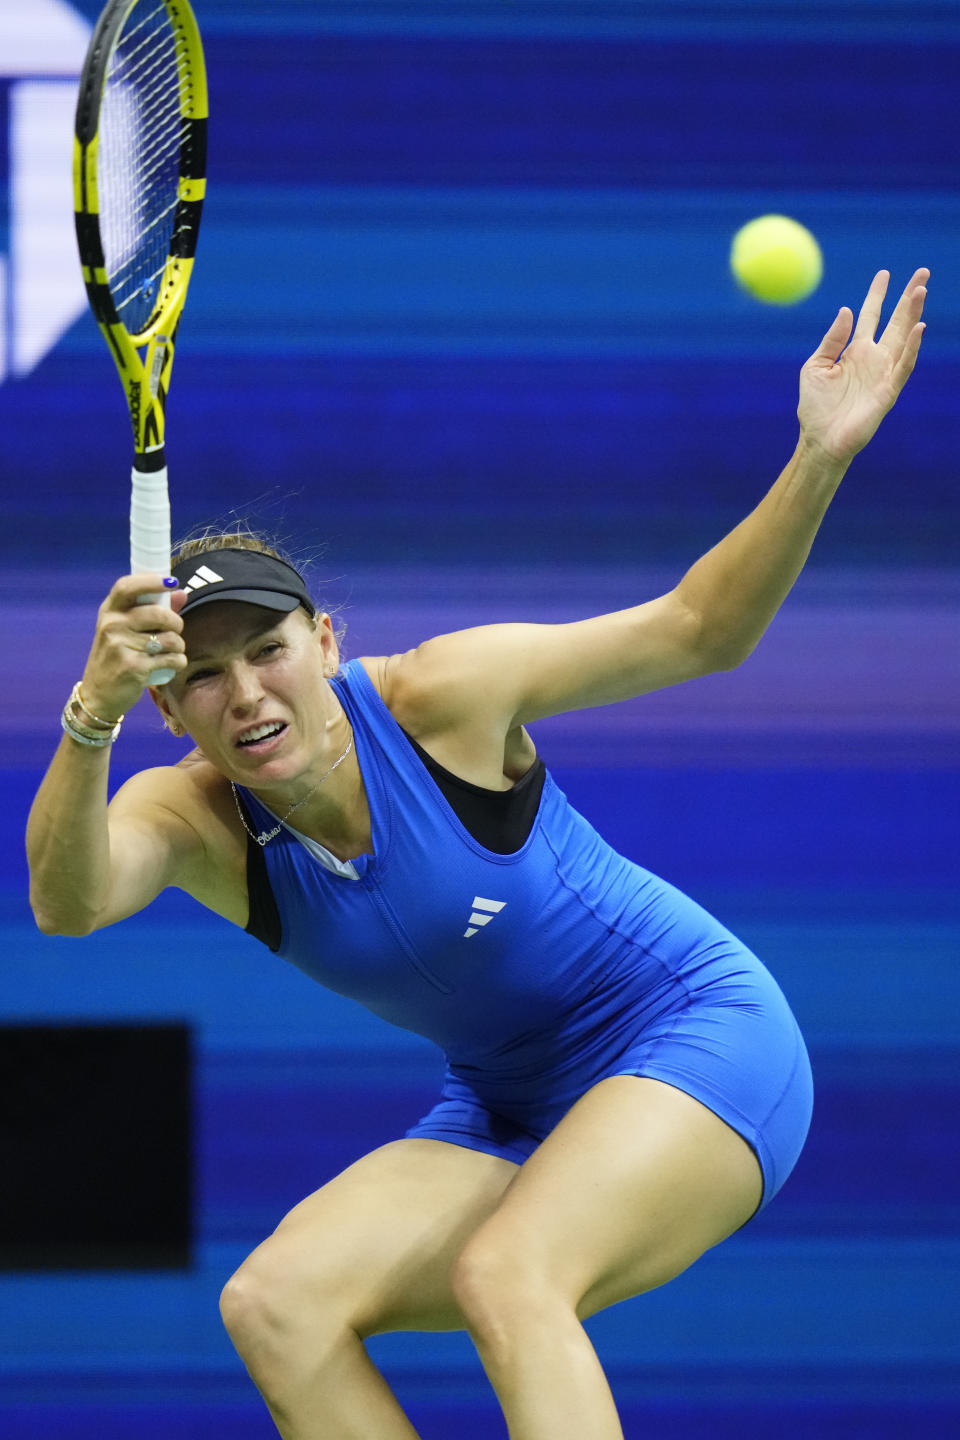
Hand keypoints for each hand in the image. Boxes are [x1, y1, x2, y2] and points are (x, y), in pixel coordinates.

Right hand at [80, 574, 187, 719]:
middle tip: (175, 630)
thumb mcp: (125, 631)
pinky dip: (178, 662)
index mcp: (108, 612)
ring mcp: (120, 646)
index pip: (127, 586)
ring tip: (172, 651)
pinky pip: (171, 659)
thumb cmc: (116, 658)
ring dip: (179, 646)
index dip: (151, 581)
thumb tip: (180, 592)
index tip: (171, 582)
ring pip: (169, 638)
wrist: (98, 696)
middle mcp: (111, 626)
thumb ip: (153, 610)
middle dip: (176, 623)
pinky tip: (171, 665)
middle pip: (158, 613)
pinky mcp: (133, 667)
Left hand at [797, 268, 927, 463]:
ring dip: (913, 314)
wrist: (820, 440)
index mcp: (855, 351)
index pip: (870, 316)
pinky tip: (918, 328)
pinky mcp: (888, 391)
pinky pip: (904, 366)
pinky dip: (912, 347)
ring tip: (921, 290)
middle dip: (908, 297)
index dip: (877, 295)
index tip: (885, 274)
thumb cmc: (815, 407)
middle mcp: (873, 359)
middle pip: (895, 321)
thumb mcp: (815, 366)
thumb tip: (846, 309)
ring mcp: (883, 373)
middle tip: (922, 272)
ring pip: (904, 337)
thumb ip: (832, 339)